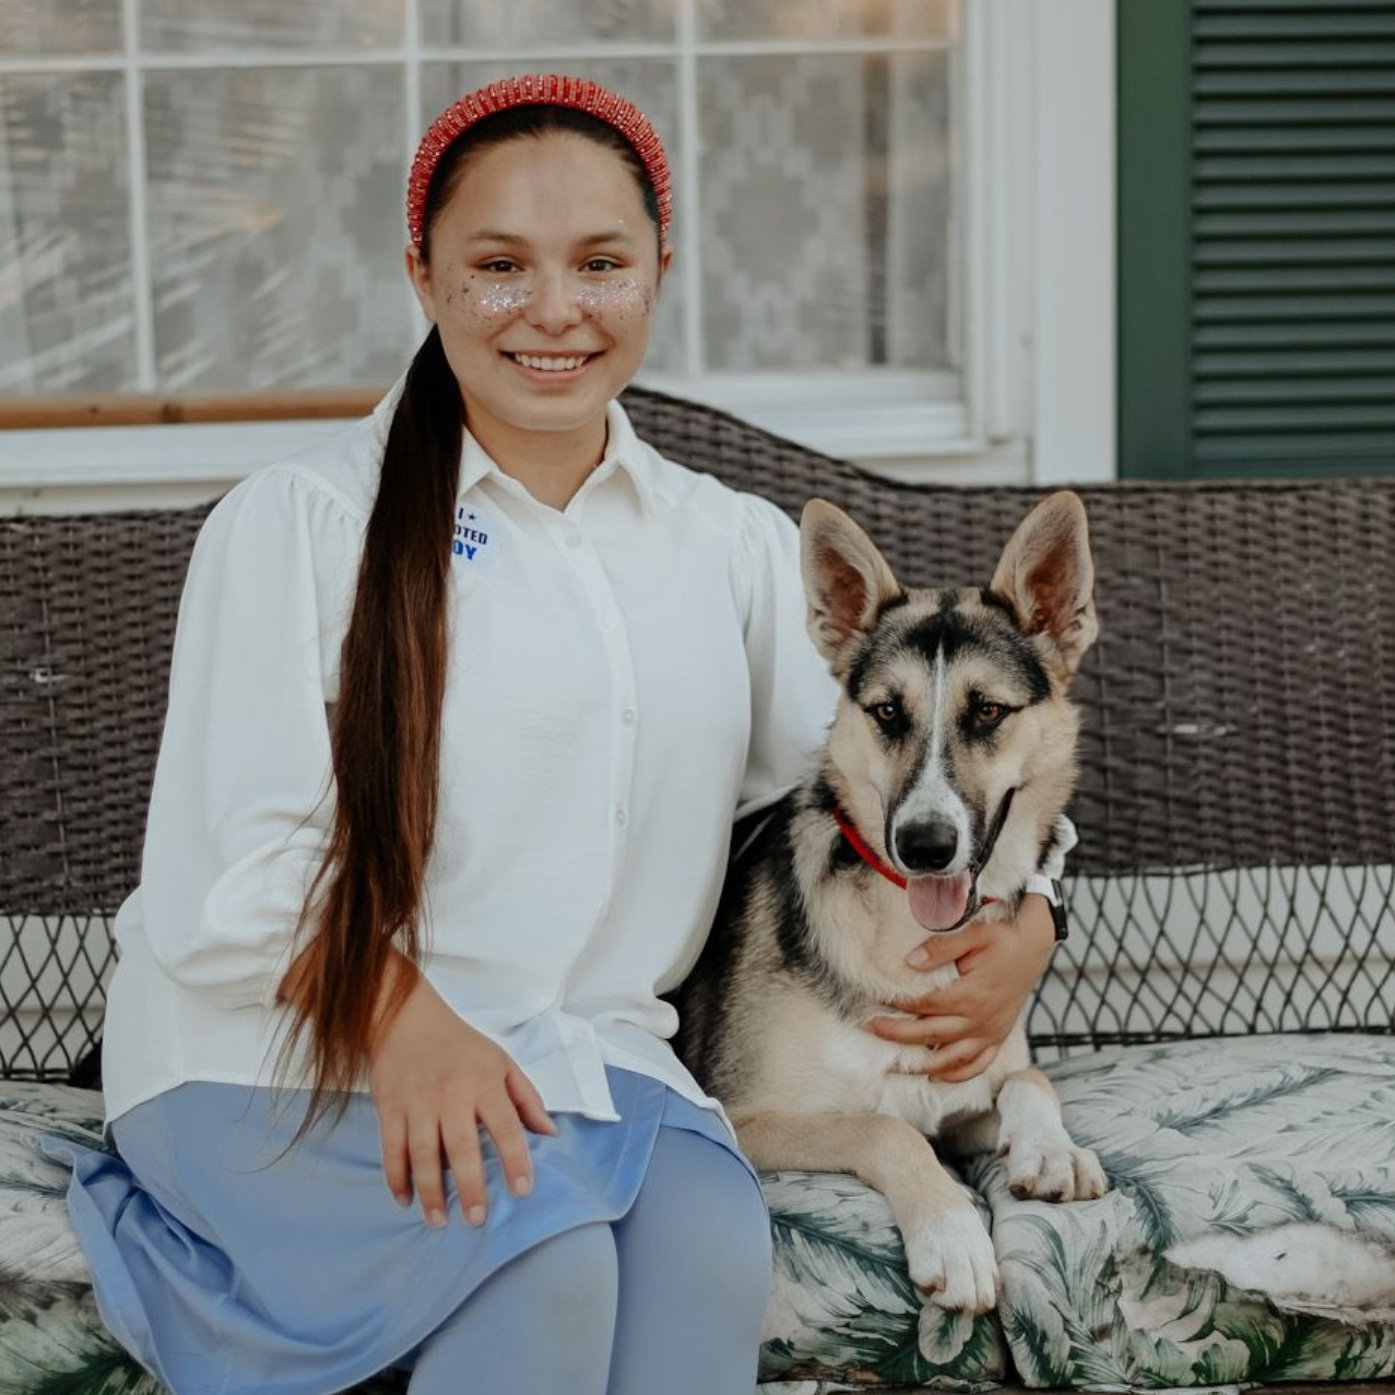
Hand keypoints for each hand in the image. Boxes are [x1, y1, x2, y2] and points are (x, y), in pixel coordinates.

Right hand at [369, 959, 556, 1228]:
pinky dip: (396, 1177)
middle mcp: (451, 1095)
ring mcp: (417, 1103)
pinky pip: (391, 1149)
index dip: (516, 1159)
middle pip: (462, 1147)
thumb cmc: (461, 1047)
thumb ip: (527, 1098)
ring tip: (439, 1221)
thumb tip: (549, 1134)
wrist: (406, 1020)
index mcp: (484, 1083)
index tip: (523, 1190)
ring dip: (430, 1191)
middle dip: (470, 1186)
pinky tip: (405, 1200)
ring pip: (423, 1154)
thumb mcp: (502, 1062)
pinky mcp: (389, 1108)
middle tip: (477, 1219)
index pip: (506, 1126)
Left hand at [866, 895, 1056, 1081]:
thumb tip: (910, 961)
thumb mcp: (974, 933)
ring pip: (951, 1059)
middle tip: (872, 1028)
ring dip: (921, 1065)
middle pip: (931, 1034)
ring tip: (895, 1065)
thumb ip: (941, 948)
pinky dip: (957, 1075)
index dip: (898, 1002)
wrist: (1034, 946)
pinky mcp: (998, 1037)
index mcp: (971, 994)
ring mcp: (990, 1032)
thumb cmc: (1003, 938)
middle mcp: (980, 1019)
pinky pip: (978, 1064)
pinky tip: (937, 1076)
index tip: (876, 998)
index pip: (925, 1003)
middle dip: (897, 1034)